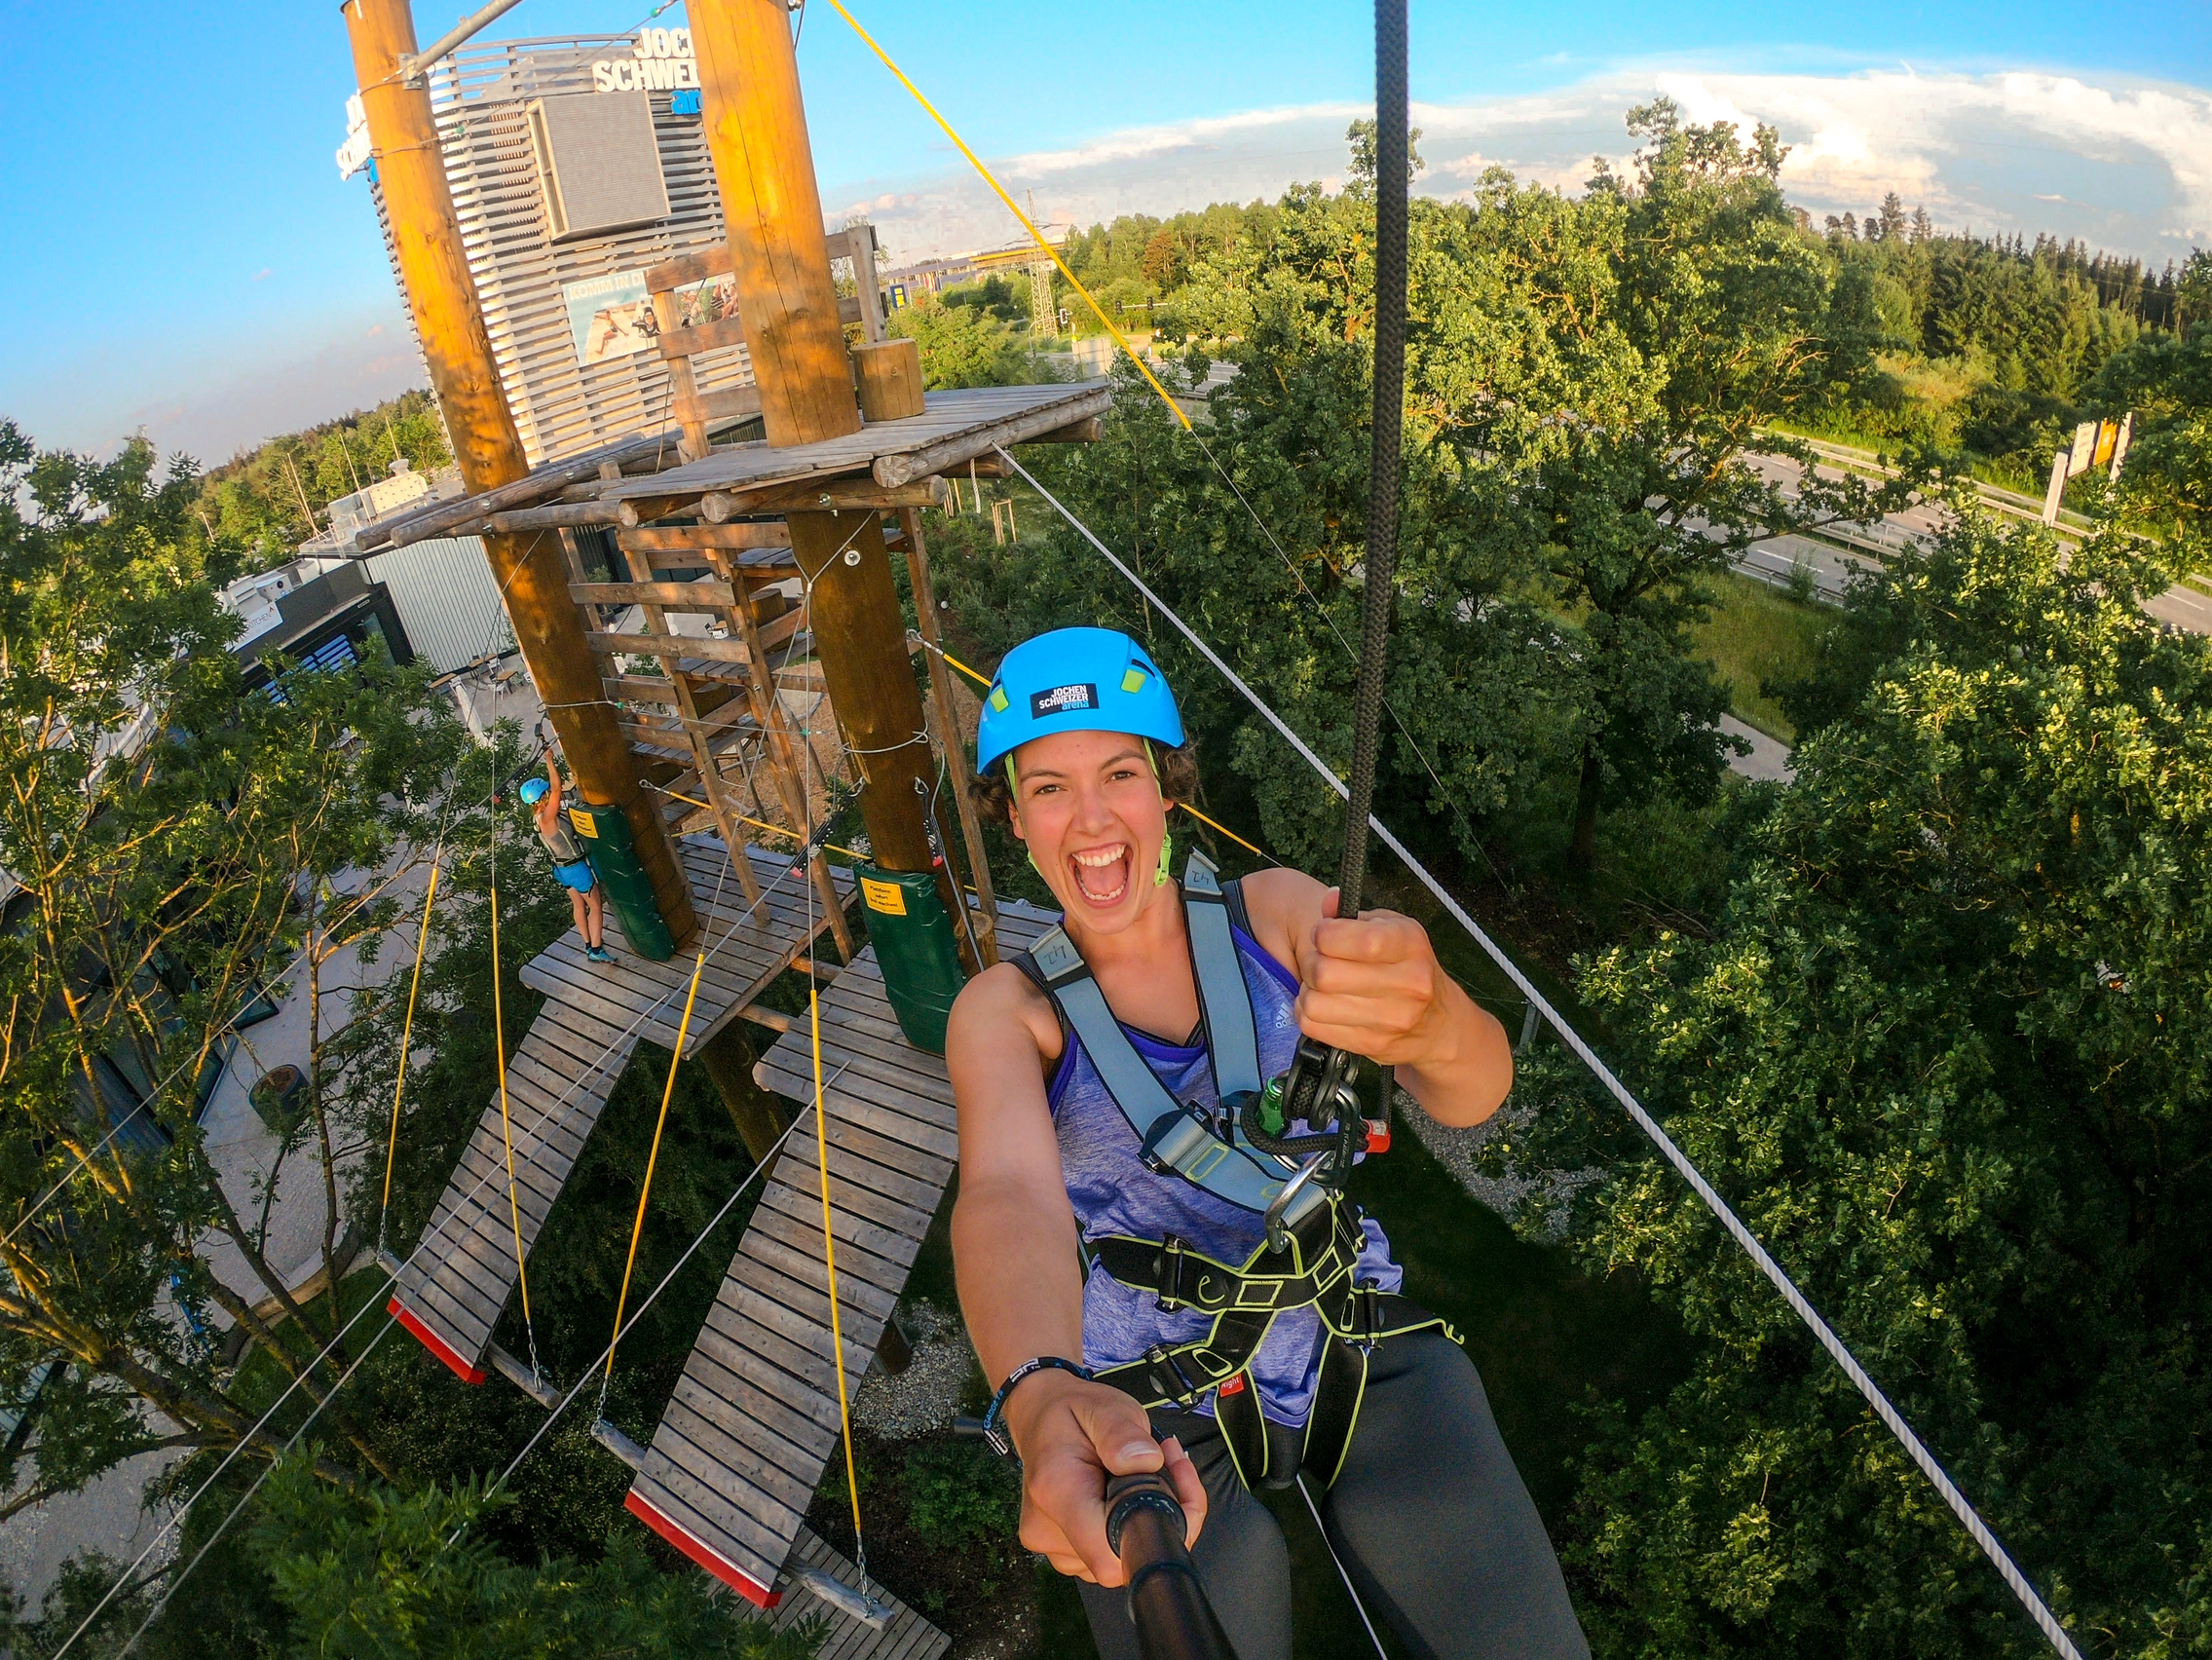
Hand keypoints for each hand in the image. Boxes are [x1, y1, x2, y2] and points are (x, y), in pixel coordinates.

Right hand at [1006, 1372, 1206, 1583]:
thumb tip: (1146, 1461)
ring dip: (1146, 1519)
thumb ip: (1121, 1432)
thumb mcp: (1103, 1407)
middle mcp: (1048, 1529)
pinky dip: (1128, 1528)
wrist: (1038, 1415)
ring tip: (1149, 1469)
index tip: (1171, 1489)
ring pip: (1119, 1558)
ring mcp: (1053, 1544)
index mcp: (1056, 1491)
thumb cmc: (1070, 1410)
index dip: (1151, 1534)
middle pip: (1121, 1558)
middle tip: (1170, 1465)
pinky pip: (1107, 1554)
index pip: (1107, 1555)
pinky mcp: (1063, 1549)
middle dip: (1161, 1516)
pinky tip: (1130, 1492)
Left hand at [1294, 888, 1463, 1070]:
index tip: (1323, 934)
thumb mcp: (1392, 929)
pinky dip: (1308, 1013)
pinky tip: (1324, 1005)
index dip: (1326, 934)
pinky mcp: (1371, 1044)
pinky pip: (1313, 1026)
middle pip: (1326, 974)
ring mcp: (1391, 1019)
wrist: (1437, 1025)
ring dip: (1308, 991)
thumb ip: (1354, 914)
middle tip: (1320, 961)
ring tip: (1321, 985)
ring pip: (1314, 1003)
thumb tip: (1328, 901)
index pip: (1361, 941)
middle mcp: (1408, 983)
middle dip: (1312, 963)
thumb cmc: (1407, 967)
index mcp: (1411, 945)